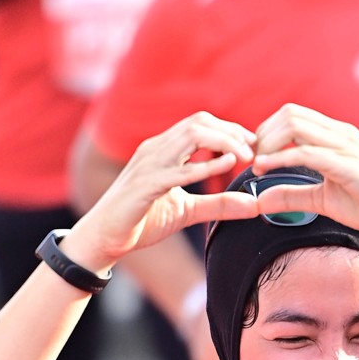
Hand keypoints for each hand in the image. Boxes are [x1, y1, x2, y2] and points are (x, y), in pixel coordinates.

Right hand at [67, 112, 259, 271]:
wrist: (103, 238)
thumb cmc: (142, 220)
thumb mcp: (187, 211)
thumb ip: (218, 205)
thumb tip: (254, 206)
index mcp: (164, 150)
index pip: (200, 123)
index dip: (230, 129)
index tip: (253, 145)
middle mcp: (156, 149)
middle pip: (198, 122)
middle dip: (231, 131)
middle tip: (255, 149)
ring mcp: (148, 165)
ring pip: (190, 136)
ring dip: (223, 142)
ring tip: (246, 157)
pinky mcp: (144, 186)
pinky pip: (177, 170)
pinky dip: (205, 166)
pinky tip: (227, 166)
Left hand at [250, 105, 358, 233]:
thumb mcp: (322, 199)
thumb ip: (292, 196)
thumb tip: (259, 201)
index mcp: (335, 135)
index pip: (292, 116)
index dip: (267, 132)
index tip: (254, 156)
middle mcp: (339, 133)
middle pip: (289, 114)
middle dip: (263, 134)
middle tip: (251, 160)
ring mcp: (344, 145)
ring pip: (295, 125)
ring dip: (268, 143)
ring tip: (256, 164)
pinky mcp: (347, 164)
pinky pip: (306, 152)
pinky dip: (280, 158)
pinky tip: (265, 170)